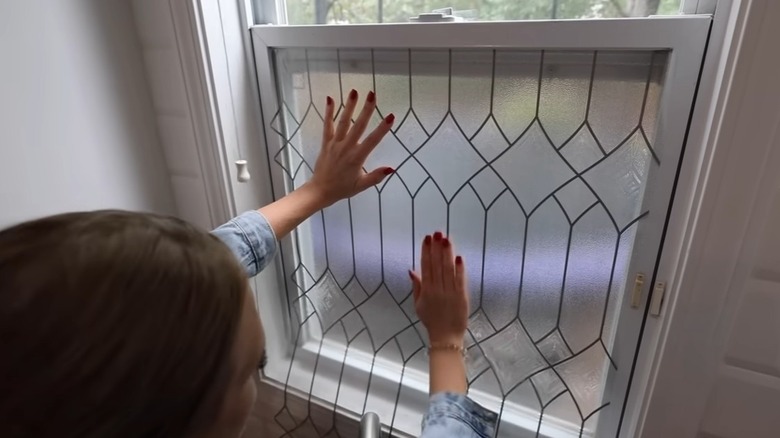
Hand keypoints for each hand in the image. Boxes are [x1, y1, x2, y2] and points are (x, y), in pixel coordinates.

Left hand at [306, 89, 394, 206]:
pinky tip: (330, 99)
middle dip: (366, 109)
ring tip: (354, 91)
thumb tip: (392, 169)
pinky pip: (327, 125)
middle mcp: (346, 147)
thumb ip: (376, 176)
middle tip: (372, 94)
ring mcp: (335, 143)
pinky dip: (328, 112)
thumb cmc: (343, 188)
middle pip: (358, 126)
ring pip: (343, 122)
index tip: (391, 116)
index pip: (372, 141)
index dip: (382, 128)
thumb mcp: (361, 186)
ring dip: (349, 106)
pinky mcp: (326, 142)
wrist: (320, 190)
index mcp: (357, 158)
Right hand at [409, 232, 468, 346]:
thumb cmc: (431, 320)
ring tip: (447, 239)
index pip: (425, 266)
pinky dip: (459, 269)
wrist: (445, 337)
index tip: (426, 238)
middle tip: (437, 232)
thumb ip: (417, 286)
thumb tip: (411, 270)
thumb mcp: (419, 304)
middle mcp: (437, 289)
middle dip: (436, 247)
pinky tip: (458, 257)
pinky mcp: (462, 296)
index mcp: (426, 290)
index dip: (426, 251)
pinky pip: (460, 280)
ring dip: (447, 253)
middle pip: (437, 265)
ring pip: (448, 269)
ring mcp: (450, 292)